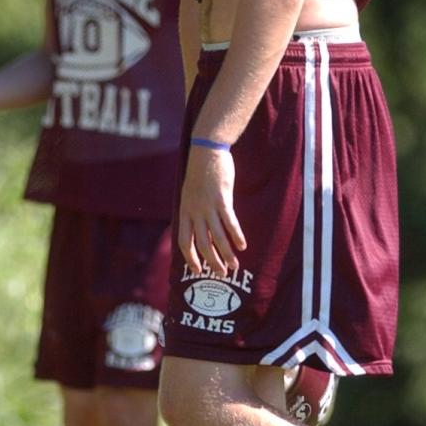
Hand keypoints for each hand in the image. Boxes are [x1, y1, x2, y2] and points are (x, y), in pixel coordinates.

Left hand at [178, 144, 246, 275]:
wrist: (206, 151)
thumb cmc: (200, 172)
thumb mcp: (190, 193)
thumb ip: (193, 210)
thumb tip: (200, 226)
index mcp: (184, 211)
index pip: (184, 241)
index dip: (190, 257)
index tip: (198, 269)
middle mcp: (194, 212)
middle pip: (202, 243)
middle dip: (212, 261)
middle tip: (221, 273)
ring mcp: (208, 206)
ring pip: (216, 237)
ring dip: (226, 253)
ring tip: (234, 265)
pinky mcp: (222, 199)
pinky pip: (229, 222)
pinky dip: (236, 236)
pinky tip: (242, 245)